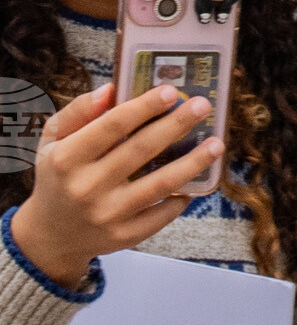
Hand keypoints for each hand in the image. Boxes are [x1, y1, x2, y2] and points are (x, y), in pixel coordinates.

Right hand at [13, 80, 223, 287]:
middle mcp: (86, 187)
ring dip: (194, 162)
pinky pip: (163, 214)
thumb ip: (78, 112)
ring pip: (161, 184)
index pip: (111, 126)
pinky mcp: (124, 236)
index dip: (144, 106)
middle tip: (203, 106)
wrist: (51, 235)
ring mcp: (107, 214)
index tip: (171, 91)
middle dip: (176, 125)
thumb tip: (111, 88)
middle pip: (141, 149)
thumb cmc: (58, 177)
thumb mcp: (53, 142)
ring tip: (217, 144)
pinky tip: (195, 183)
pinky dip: (182, 198)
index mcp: (66, 159)